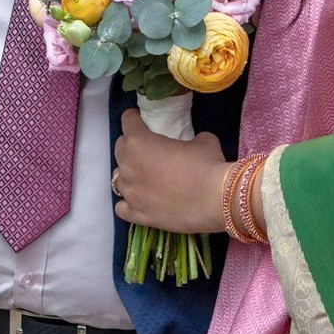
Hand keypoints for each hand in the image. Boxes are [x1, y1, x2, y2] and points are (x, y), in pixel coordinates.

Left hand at [113, 109, 229, 233]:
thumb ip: (191, 139)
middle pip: (120, 149)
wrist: (216, 200)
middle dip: (130, 146)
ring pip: (118, 178)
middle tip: (147, 149)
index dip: (134, 119)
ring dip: (129, 174)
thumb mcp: (203, 141)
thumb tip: (193, 143)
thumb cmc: (207, 165)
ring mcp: (130, 193)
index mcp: (139, 142)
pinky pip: (121, 207)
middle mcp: (128, 166)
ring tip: (144, 177)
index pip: (127, 121)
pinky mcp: (137, 215)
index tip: (140, 120)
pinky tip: (139, 201)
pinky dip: (128, 202)